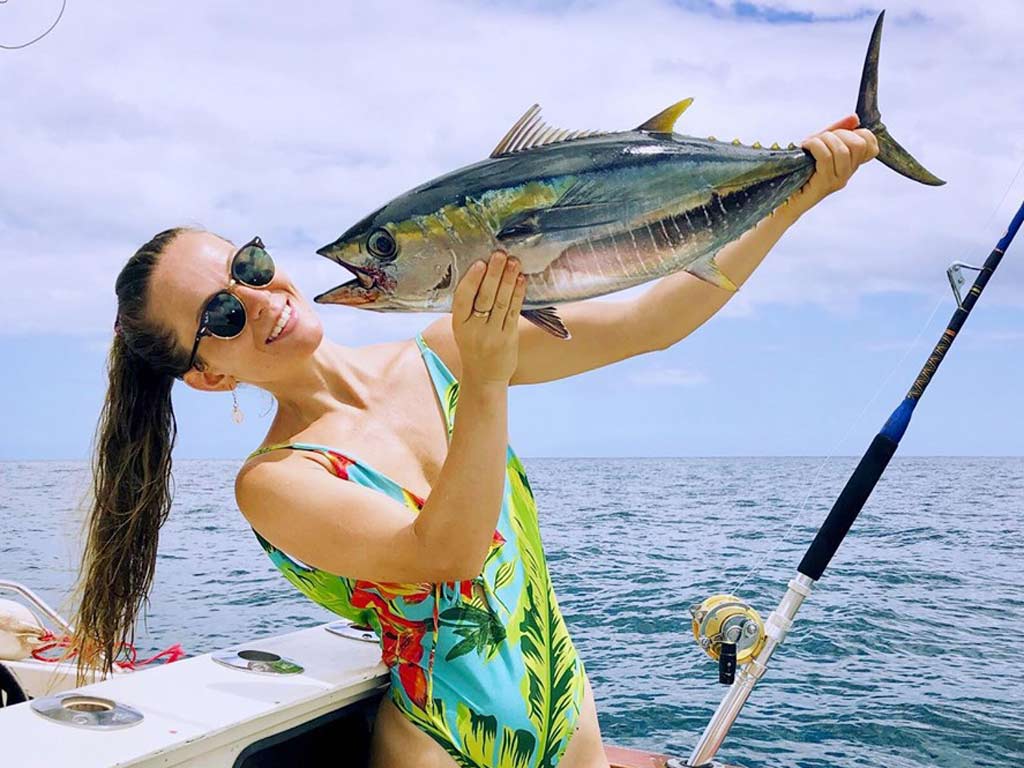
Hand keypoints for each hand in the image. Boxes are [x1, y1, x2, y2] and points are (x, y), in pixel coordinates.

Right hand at [451, 250, 525, 384]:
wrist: (484, 377)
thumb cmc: (473, 347)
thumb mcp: (462, 328)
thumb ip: (469, 307)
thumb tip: (482, 273)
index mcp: (458, 324)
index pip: (462, 299)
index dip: (471, 280)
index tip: (480, 263)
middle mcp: (474, 329)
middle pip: (484, 298)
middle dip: (494, 274)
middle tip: (501, 255)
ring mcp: (492, 335)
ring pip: (501, 303)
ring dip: (508, 281)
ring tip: (514, 262)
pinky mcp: (508, 338)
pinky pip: (513, 313)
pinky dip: (517, 295)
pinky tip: (521, 281)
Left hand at [790, 114, 879, 212]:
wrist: (783, 197)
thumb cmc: (797, 170)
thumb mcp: (818, 144)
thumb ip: (836, 131)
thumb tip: (855, 118)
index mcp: (850, 164)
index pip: (871, 146)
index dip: (859, 133)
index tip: (838, 133)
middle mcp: (847, 174)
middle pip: (858, 144)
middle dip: (838, 133)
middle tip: (820, 138)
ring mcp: (838, 181)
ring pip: (842, 150)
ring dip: (824, 139)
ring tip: (810, 144)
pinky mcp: (824, 185)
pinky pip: (826, 157)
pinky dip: (815, 145)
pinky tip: (805, 147)